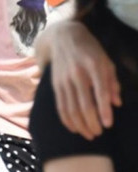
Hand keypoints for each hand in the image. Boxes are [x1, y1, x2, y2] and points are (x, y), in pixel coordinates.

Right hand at [35, 21, 120, 139]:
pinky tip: (73, 128)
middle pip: (83, 105)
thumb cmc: (89, 50)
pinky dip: (66, 119)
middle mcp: (77, 74)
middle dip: (91, 123)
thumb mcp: (106, 61)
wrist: (62, 36)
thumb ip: (112, 82)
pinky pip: (60, 105)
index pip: (100, 92)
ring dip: (80, 125)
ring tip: (89, 134)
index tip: (108, 125)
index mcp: (93, 66)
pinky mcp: (55, 84)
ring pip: (70, 108)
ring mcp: (64, 79)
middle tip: (99, 134)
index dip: (104, 111)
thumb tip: (117, 104)